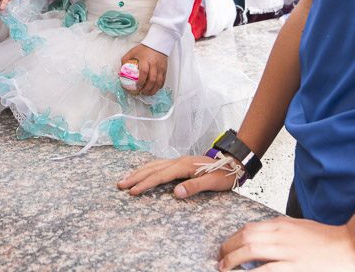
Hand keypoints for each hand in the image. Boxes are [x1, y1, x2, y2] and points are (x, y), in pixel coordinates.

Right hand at [117, 154, 237, 197]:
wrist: (233, 162)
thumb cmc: (224, 175)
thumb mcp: (213, 183)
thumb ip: (194, 187)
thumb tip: (175, 193)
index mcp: (184, 166)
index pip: (160, 176)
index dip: (145, 184)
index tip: (132, 191)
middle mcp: (178, 161)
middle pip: (152, 169)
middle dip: (136, 177)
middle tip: (120, 185)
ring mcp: (178, 161)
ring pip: (154, 165)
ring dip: (139, 172)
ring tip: (126, 178)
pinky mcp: (180, 163)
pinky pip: (159, 164)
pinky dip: (147, 168)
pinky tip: (143, 171)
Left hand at [121, 44, 167, 95]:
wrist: (158, 43)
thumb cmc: (144, 48)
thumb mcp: (132, 52)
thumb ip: (125, 61)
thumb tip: (120, 71)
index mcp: (145, 60)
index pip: (144, 72)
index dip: (140, 82)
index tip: (137, 87)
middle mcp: (154, 64)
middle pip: (152, 79)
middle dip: (147, 89)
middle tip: (142, 92)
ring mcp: (160, 67)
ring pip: (159, 82)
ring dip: (153, 90)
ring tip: (147, 93)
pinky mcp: (165, 69)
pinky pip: (163, 81)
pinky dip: (159, 87)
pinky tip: (154, 89)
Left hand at [218, 217, 354, 271]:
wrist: (349, 246)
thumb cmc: (325, 239)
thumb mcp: (298, 227)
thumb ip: (279, 231)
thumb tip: (259, 237)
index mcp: (282, 226)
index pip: (248, 229)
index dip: (232, 239)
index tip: (225, 249)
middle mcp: (281, 236)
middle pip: (245, 239)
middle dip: (227, 250)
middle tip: (220, 261)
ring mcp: (287, 252)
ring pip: (251, 253)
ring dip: (233, 262)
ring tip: (224, 270)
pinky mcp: (294, 268)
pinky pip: (266, 271)